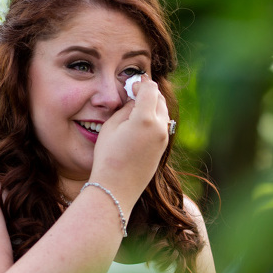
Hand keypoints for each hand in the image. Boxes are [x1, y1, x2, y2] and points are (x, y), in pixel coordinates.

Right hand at [90, 75, 169, 206]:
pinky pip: (163, 124)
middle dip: (148, 92)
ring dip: (153, 104)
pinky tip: (142, 120)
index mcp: (145, 119)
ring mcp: (164, 138)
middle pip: (159, 98)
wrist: (116, 187)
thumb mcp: (111, 126)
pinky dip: (155, 117)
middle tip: (134, 91)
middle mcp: (160, 127)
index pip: (150, 89)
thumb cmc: (108, 156)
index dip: (141, 84)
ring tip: (137, 106)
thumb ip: (126, 109)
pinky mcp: (164, 147)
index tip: (132, 85)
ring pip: (163, 111)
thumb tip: (135, 100)